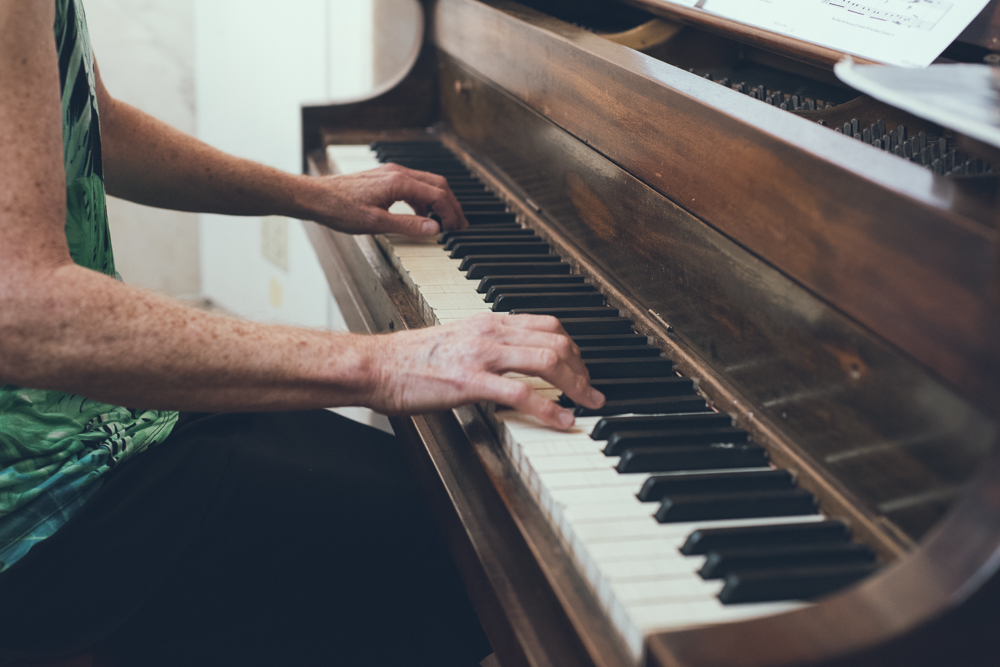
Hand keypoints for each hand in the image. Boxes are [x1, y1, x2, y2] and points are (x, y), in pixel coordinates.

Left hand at [302, 164, 468, 234]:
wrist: (315, 197)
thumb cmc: (340, 208)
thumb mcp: (376, 223)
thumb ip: (408, 225)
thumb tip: (434, 228)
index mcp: (399, 182)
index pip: (438, 194)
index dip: (451, 212)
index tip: (456, 229)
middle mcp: (397, 172)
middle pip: (437, 184)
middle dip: (452, 204)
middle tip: (460, 224)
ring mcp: (391, 173)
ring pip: (426, 184)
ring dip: (439, 202)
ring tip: (444, 221)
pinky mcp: (384, 178)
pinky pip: (413, 186)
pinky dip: (424, 200)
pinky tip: (421, 215)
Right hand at [362, 313, 604, 428]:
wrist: (376, 365)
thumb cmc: (410, 359)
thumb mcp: (458, 340)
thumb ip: (488, 346)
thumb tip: (514, 362)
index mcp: (489, 321)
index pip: (548, 324)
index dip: (574, 347)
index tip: (583, 368)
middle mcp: (491, 332)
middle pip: (556, 341)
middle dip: (583, 368)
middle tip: (592, 391)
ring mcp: (482, 355)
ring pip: (547, 361)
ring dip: (577, 385)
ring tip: (589, 404)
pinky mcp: (470, 381)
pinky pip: (521, 394)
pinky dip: (550, 409)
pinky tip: (563, 420)